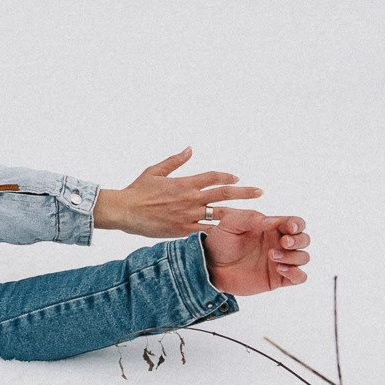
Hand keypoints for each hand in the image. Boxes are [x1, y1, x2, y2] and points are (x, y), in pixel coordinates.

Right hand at [93, 148, 262, 237]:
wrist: (124, 211)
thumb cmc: (137, 190)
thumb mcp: (155, 171)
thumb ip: (175, 161)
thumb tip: (190, 149)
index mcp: (185, 183)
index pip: (213, 177)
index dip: (227, 176)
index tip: (237, 178)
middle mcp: (190, 199)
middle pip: (224, 194)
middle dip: (244, 192)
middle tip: (260, 192)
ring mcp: (188, 216)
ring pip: (221, 214)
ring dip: (240, 213)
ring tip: (256, 215)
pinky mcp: (183, 230)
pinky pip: (206, 231)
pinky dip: (221, 232)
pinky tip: (234, 235)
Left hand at [201, 209, 309, 295]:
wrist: (209, 266)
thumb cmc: (220, 242)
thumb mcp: (230, 223)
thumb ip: (250, 218)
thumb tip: (273, 221)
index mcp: (272, 228)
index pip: (296, 223)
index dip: (297, 224)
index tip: (289, 228)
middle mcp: (279, 244)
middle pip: (304, 239)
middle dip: (299, 240)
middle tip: (283, 243)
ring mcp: (280, 262)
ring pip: (303, 257)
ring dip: (293, 256)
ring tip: (271, 256)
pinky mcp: (277, 279)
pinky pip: (300, 277)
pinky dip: (296, 273)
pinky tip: (280, 269)